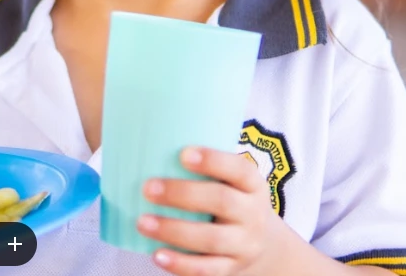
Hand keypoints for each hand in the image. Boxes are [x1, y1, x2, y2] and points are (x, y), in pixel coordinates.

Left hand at [138, 147, 291, 275]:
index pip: (239, 169)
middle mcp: (253, 214)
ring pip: (211, 239)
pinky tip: (157, 254)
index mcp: (252, 185)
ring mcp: (244, 245)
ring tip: (142, 222)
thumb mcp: (231, 181)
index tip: (183, 153)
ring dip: (174, 230)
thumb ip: (204, 166)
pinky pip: (205, 269)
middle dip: (182, 194)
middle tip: (147, 188)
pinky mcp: (230, 269)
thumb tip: (148, 142)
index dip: (213, 161)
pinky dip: (180, 264)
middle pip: (222, 201)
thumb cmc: (231, 199)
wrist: (263, 244)